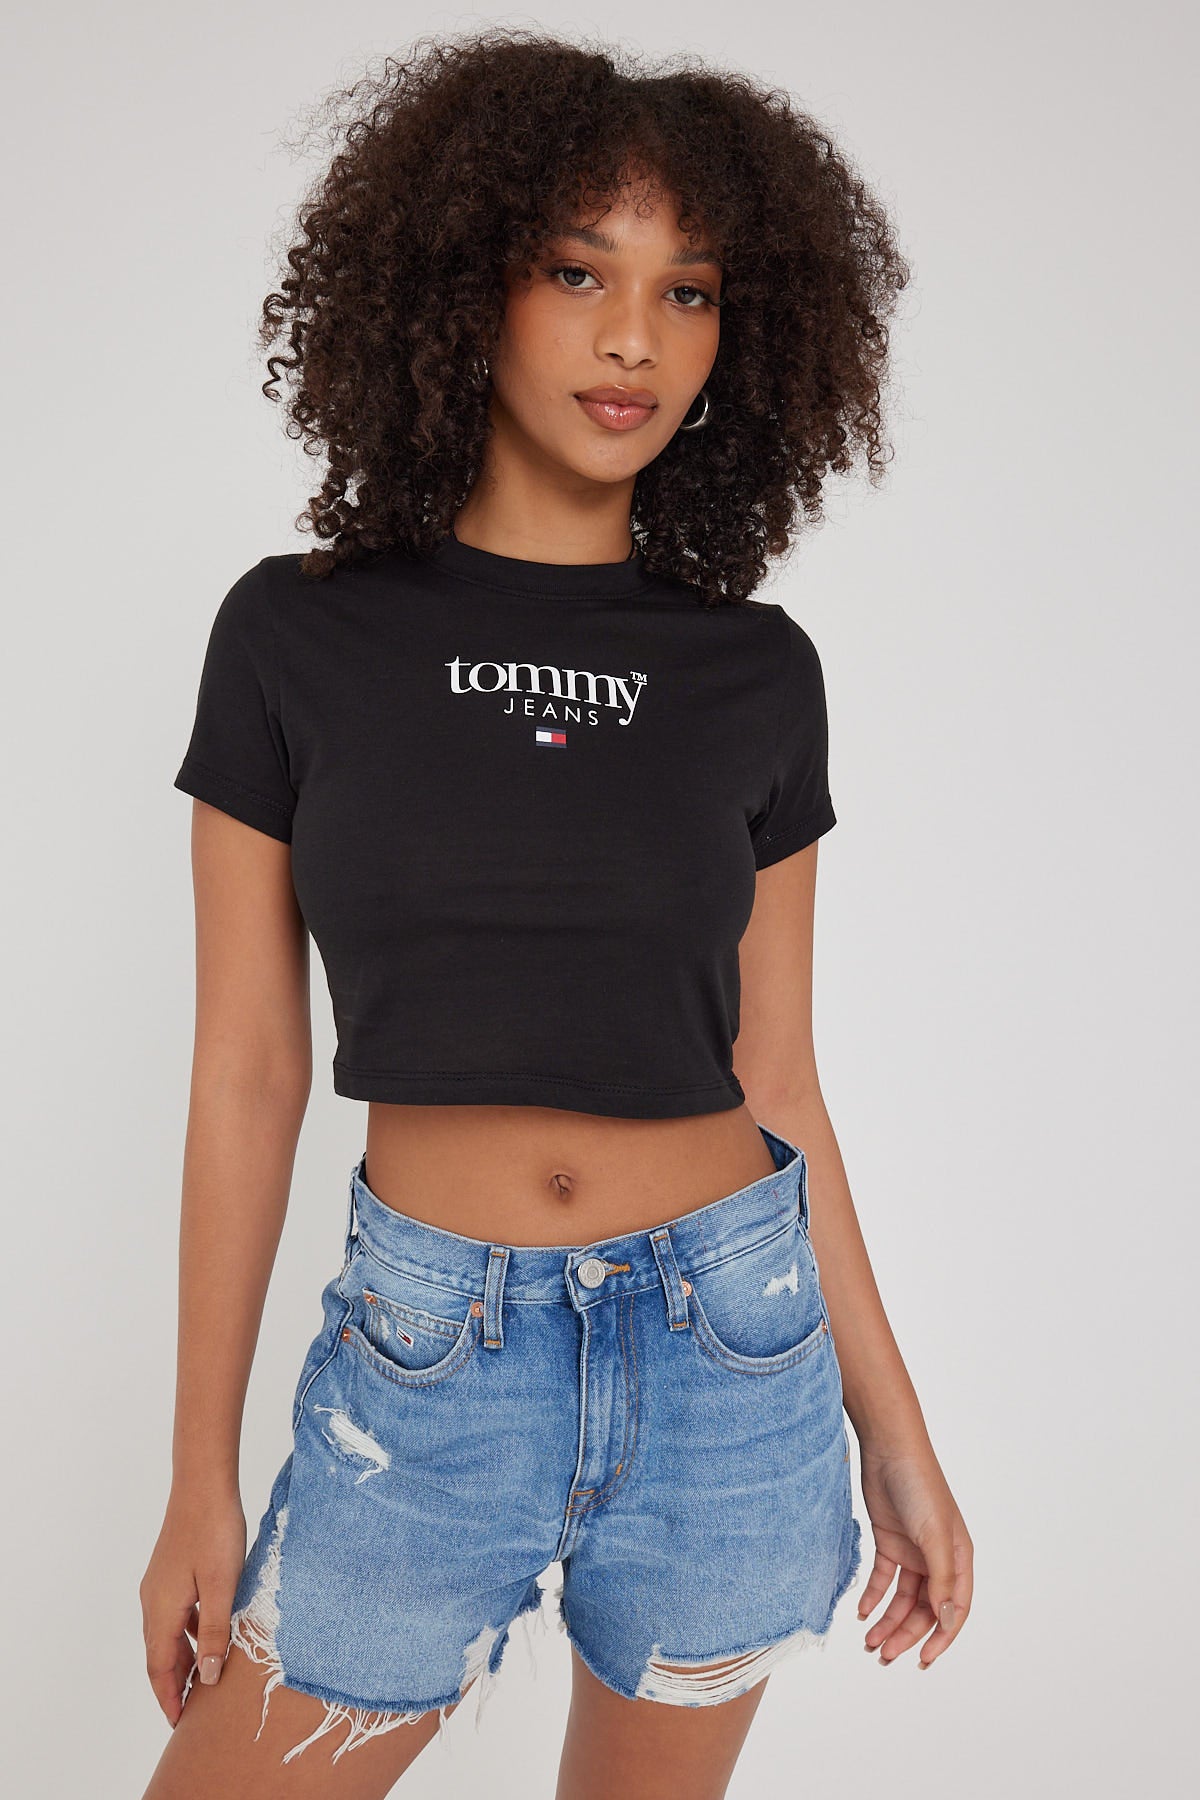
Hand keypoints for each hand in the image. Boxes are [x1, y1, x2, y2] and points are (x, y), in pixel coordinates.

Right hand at [139, 1486, 246, 1725]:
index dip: (169, 1698)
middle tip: (192, 1711)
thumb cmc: (215, 1531)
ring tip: (202, 1679)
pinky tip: (207, 1634)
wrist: (203, 1484)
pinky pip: (175, 1614)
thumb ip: (215, 1633)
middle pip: (159, 1655)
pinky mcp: (171, 1571)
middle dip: (174, 1684)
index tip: (178, 1725)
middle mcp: (153, 1601)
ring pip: (166, 1634)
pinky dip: (186, 1633)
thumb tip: (208, 1676)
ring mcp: (160, 1585)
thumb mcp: (222, 1587)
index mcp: (162, 1610)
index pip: (159, 1668)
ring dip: (181, 1659)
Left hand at [855, 1439, 972, 1669]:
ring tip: (869, 1643)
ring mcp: (912, 1551)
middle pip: (924, 1609)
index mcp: (958, 1559)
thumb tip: (946, 1621)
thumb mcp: (933, 1536)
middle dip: (906, 1635)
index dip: (941, 1638)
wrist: (889, 1449)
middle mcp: (937, 1559)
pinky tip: (861, 1612)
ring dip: (887, 1622)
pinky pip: (883, 1579)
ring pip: (902, 1599)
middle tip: (884, 1656)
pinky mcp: (889, 1541)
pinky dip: (873, 1597)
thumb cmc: (919, 1487)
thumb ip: (941, 1580)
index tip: (922, 1660)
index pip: (953, 1610)